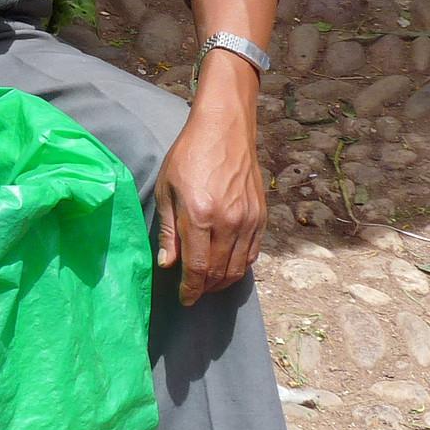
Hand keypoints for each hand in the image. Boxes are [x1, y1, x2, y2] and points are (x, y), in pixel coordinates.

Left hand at [156, 67, 266, 304]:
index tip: (184, 299)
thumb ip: (169, 231)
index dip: (190, 289)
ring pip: (239, 267)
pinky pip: (253, 253)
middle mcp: (228, 223)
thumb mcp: (167, 190)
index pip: (198, 268)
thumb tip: (168, 265)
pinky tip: (227, 267)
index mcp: (200, 216)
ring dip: (223, 282)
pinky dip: (240, 267)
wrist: (225, 130)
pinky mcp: (261, 217)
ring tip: (208, 285)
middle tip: (193, 293)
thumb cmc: (188, 155)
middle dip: (205, 289)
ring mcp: (248, 221)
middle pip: (219, 273)